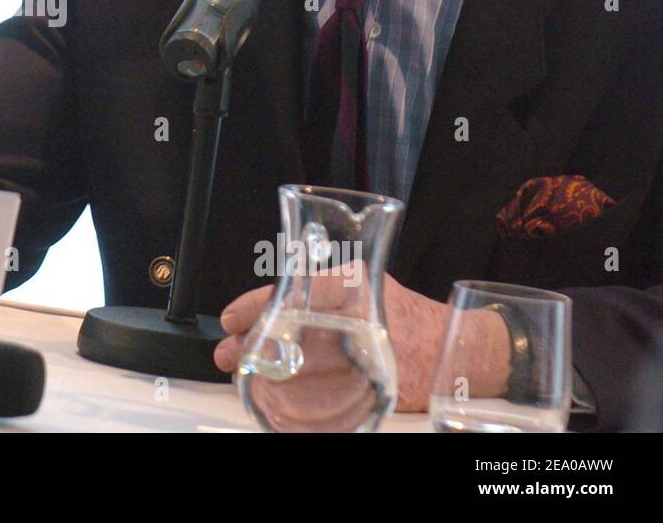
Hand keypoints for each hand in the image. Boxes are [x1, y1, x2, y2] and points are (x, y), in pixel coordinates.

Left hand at [214, 272, 509, 410]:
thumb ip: (316, 287)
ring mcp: (369, 356)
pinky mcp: (378, 389)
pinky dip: (299, 404)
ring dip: (268, 377)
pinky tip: (279, 402)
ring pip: (302, 371)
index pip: (291, 291)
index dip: (253, 307)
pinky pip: (328, 401)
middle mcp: (360, 317)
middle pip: (289, 335)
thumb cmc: (401, 312)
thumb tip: (260, 308)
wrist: (456, 346)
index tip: (229, 319)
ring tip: (246, 377)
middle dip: (252, 346)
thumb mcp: (360, 282)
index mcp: (353, 285)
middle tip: (229, 353)